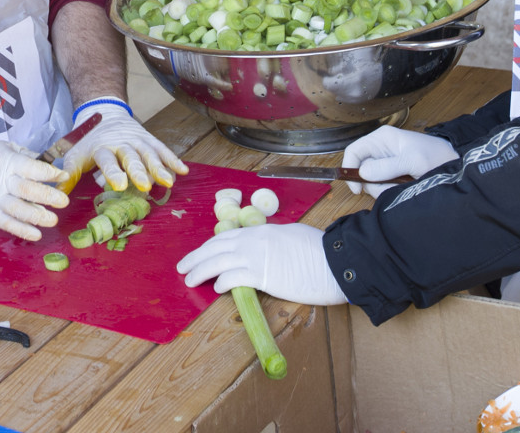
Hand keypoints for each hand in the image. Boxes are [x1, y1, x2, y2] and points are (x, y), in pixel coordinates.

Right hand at [0, 141, 68, 240]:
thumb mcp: (7, 148)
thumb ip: (29, 156)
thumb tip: (52, 162)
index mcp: (9, 162)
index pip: (32, 168)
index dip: (49, 172)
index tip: (63, 176)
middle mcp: (3, 181)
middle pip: (27, 190)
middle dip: (47, 196)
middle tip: (63, 201)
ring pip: (18, 209)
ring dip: (37, 216)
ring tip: (52, 220)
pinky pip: (7, 224)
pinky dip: (22, 230)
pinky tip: (36, 234)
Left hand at [59, 102, 187, 191]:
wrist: (104, 113)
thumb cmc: (88, 142)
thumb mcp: (75, 155)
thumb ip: (68, 174)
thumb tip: (57, 194)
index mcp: (101, 148)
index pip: (107, 160)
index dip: (113, 172)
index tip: (119, 185)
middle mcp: (121, 143)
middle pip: (131, 157)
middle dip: (138, 171)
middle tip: (145, 185)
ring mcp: (137, 140)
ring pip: (149, 153)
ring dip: (159, 167)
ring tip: (168, 181)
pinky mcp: (149, 140)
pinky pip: (163, 149)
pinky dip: (172, 159)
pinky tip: (182, 171)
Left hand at [177, 223, 346, 304]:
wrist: (336, 260)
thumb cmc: (320, 250)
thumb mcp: (292, 237)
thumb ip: (273, 242)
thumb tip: (265, 250)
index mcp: (262, 231)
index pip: (227, 237)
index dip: (209, 246)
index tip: (199, 254)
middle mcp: (255, 241)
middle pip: (216, 247)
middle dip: (197, 257)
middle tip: (183, 267)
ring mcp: (257, 257)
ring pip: (218, 261)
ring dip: (201, 270)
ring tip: (189, 279)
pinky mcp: (263, 275)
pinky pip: (234, 277)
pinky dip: (221, 282)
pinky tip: (215, 288)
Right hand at [342, 125, 457, 196]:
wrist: (454, 163)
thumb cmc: (435, 155)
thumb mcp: (412, 160)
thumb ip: (388, 167)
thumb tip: (363, 172)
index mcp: (381, 138)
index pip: (354, 151)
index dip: (350, 169)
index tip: (357, 189)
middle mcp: (380, 150)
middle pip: (362, 170)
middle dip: (374, 183)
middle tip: (392, 187)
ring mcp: (385, 164)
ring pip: (372, 181)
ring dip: (385, 188)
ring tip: (404, 186)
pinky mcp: (391, 175)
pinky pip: (382, 186)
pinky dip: (391, 191)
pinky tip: (405, 188)